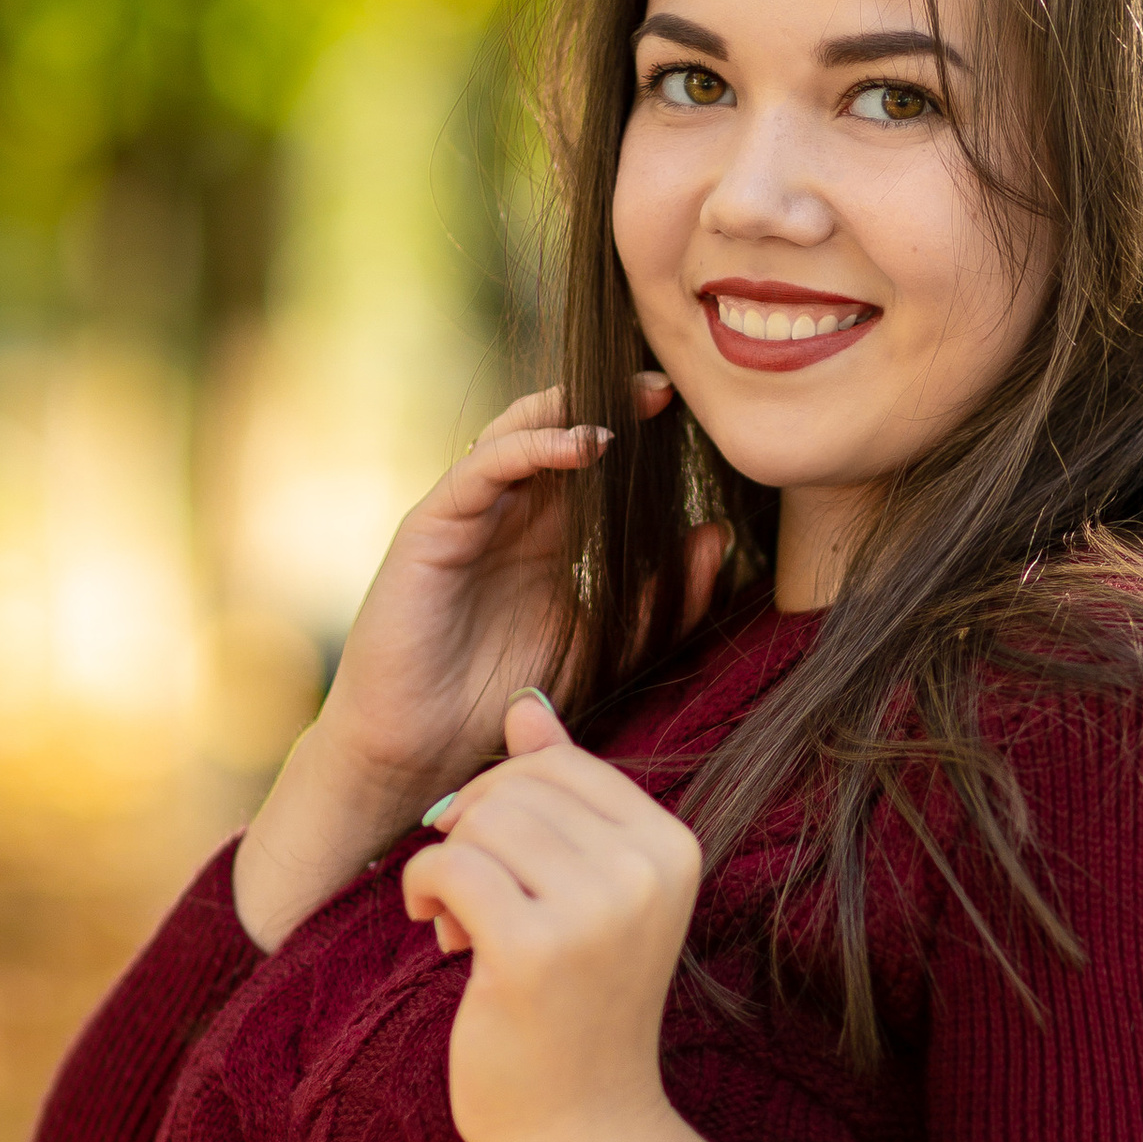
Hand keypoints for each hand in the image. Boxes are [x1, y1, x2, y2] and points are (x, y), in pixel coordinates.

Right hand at [232, 377, 729, 952]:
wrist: (424, 752)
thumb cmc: (507, 700)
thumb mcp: (611, 647)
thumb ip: (664, 601)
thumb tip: (718, 536)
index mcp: (547, 534)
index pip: (594, 461)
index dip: (639, 433)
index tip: (695, 417)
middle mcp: (506, 513)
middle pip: (556, 429)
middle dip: (612, 403)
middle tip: (669, 389)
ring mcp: (466, 514)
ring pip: (517, 432)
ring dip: (574, 409)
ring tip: (634, 405)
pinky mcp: (431, 526)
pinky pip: (483, 468)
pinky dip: (535, 446)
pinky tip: (587, 446)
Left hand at [400, 690, 732, 1141]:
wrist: (584, 1131)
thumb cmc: (575, 1010)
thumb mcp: (583, 891)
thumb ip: (561, 797)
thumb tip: (526, 706)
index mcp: (673, 846)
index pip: (561, 764)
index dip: (505, 800)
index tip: (500, 864)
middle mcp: (647, 870)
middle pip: (514, 786)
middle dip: (472, 831)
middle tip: (470, 899)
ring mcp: (596, 909)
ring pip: (477, 820)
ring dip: (445, 864)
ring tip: (457, 924)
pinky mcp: (534, 949)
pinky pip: (446, 865)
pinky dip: (422, 892)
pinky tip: (437, 936)